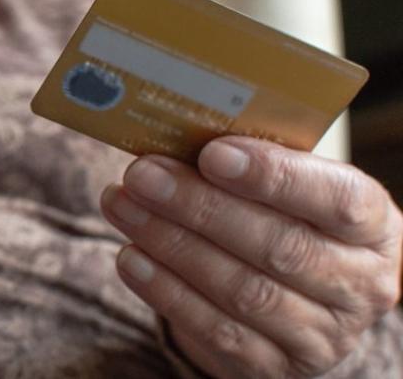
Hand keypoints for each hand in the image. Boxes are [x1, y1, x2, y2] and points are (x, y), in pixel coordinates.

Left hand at [100, 136, 401, 377]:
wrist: (297, 298)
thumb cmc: (286, 219)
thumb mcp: (292, 188)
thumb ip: (252, 166)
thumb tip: (179, 139)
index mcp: (372, 226)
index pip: (336, 200)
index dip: (273, 176)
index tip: (213, 154)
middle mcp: (359, 285)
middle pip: (278, 245)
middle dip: (200, 207)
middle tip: (142, 174)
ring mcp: (321, 335)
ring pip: (242, 289)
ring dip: (171, 244)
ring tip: (122, 205)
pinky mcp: (273, 366)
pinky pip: (216, 330)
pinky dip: (166, 291)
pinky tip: (130, 257)